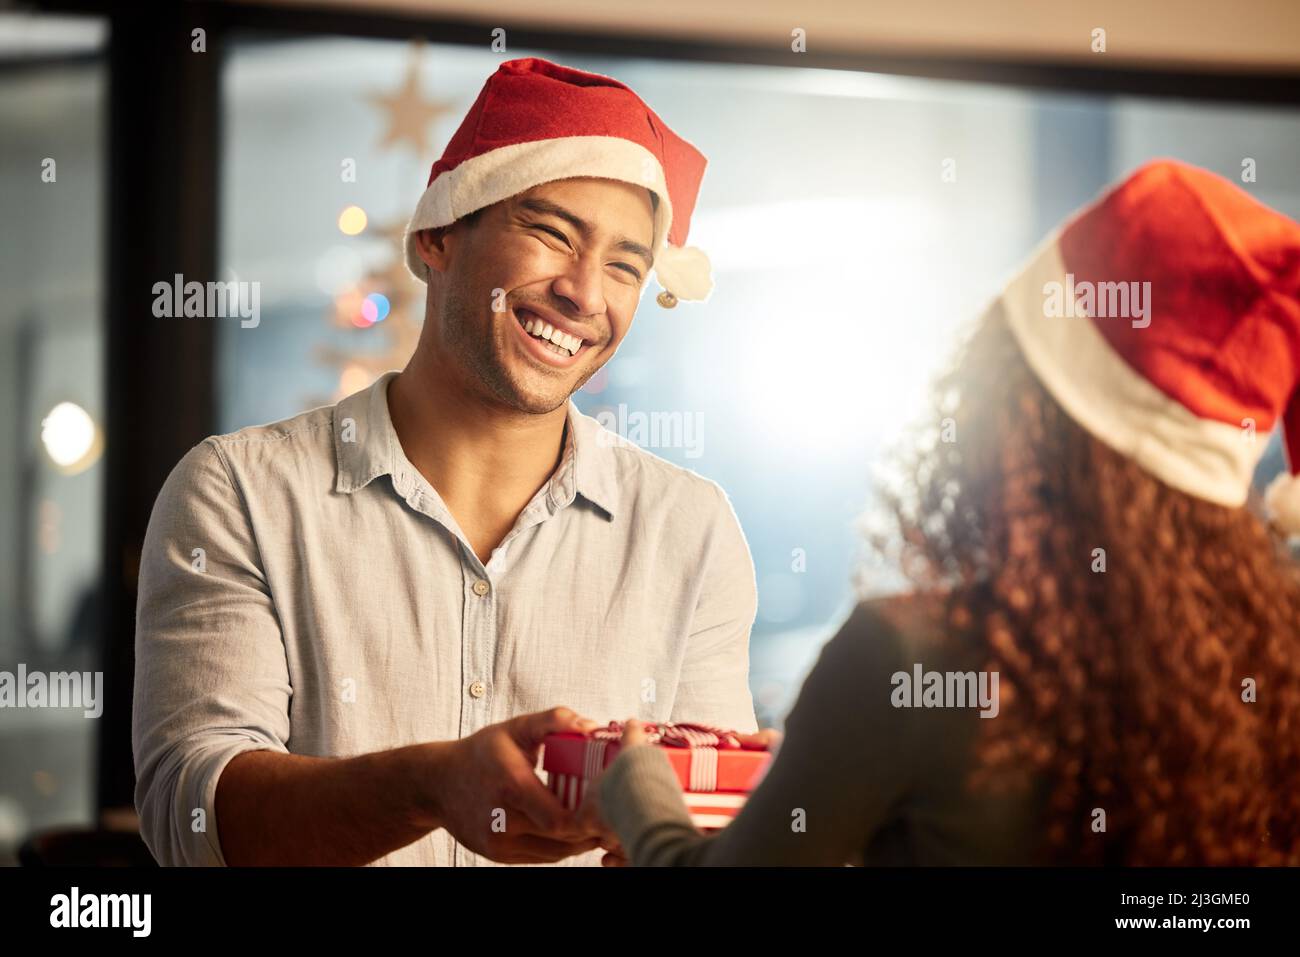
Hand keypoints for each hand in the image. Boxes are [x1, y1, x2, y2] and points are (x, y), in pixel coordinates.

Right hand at [430, 706, 605, 863]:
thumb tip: (589, 724)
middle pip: (561, 837)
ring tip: (597, 821)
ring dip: (579, 840)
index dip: (588, 816)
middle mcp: (503, 819)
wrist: (437, 784)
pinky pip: (541, 857)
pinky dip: (561, 846)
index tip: (606, 799)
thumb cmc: (480, 753)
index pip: (560, 818)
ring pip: (554, 851)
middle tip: (612, 811)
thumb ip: (553, 720)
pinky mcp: (498, 854)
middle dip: (591, 827)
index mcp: (511, 784)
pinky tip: (572, 829)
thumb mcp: (515, 727)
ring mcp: (499, 842)